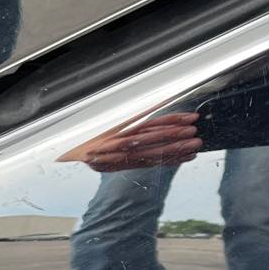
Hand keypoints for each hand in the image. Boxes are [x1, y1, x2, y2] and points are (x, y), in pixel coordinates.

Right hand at [62, 113, 201, 171]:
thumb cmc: (95, 135)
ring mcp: (124, 155)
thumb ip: (136, 117)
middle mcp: (124, 140)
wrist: (72, 154)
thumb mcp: (114, 123)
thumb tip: (160, 103)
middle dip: (176, 134)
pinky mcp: (124, 166)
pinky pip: (150, 163)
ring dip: (175, 149)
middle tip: (195, 132)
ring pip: (153, 151)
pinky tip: (184, 159)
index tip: (190, 117)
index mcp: (123, 126)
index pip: (152, 121)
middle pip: (154, 137)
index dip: (172, 118)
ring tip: (195, 146)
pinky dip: (168, 161)